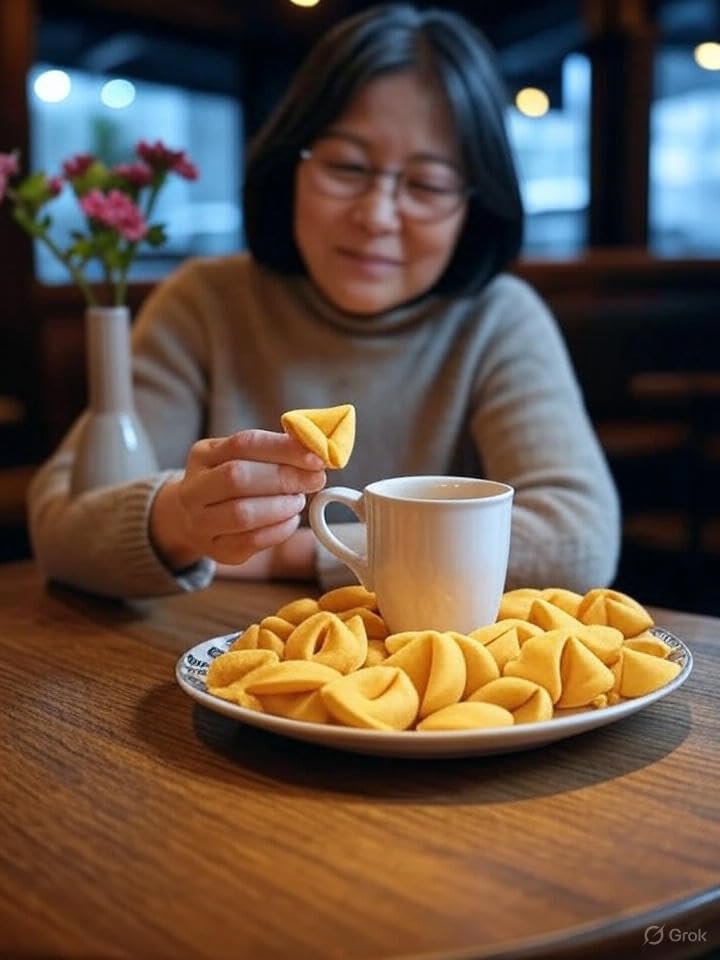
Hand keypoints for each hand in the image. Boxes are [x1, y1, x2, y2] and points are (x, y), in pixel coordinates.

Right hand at [149, 430, 325, 570]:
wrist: (193, 518)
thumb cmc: (228, 481)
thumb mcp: (241, 458)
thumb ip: (273, 451)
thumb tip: (316, 451)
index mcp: (203, 455)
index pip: (244, 443)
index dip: (283, 448)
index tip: (315, 456)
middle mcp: (193, 489)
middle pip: (237, 478)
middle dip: (284, 478)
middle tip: (315, 480)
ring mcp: (200, 523)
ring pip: (242, 514)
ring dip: (281, 507)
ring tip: (299, 500)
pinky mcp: (216, 550)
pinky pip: (251, 542)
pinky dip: (279, 530)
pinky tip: (290, 520)